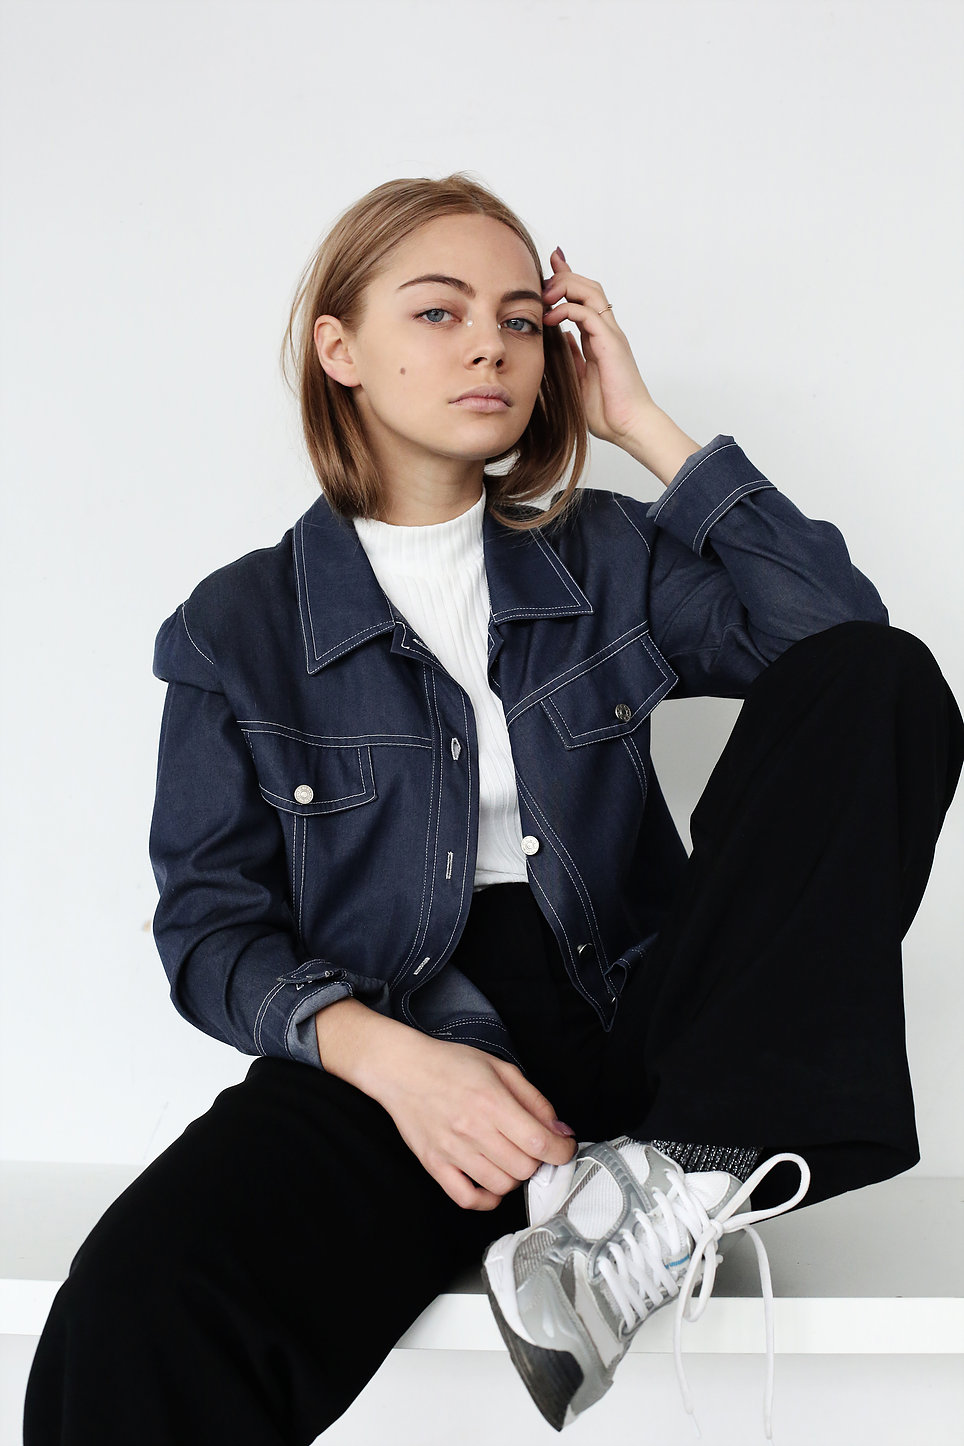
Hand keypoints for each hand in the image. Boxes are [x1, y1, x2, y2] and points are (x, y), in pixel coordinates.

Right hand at [372, 1031, 577, 1211]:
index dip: (562, 1151)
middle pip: (524, 1168)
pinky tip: (491, 1183)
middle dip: (538, 1161)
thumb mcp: (500, 1068)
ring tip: (509, 1159)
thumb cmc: (450, 1064)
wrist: (402, 1069)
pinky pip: (467, 1198)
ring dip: (514, 1177)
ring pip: (501, 1186)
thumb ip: (534, 1100)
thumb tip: (560, 1130)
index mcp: (492, 1102)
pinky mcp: (434, 1165)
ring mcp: (452, 1151)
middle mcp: (473, 1130)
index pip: (540, 1142)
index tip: (565, 1148)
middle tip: (532, 1148)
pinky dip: (486, 1199)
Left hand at [542, 246, 657, 447]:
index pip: (583, 299)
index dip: (566, 280)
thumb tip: (561, 339)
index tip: (547, 269)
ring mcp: (611, 335)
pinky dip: (567, 309)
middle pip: (588, 286)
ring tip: (545, 295)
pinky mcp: (611, 343)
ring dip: (566, 286)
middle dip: (564, 275)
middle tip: (541, 281)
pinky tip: (551, 318)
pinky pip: (589, 314)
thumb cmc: (608, 411)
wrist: (628, 427)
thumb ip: (573, 357)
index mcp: (599, 338)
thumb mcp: (580, 380)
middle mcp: (607, 331)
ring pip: (591, 292)